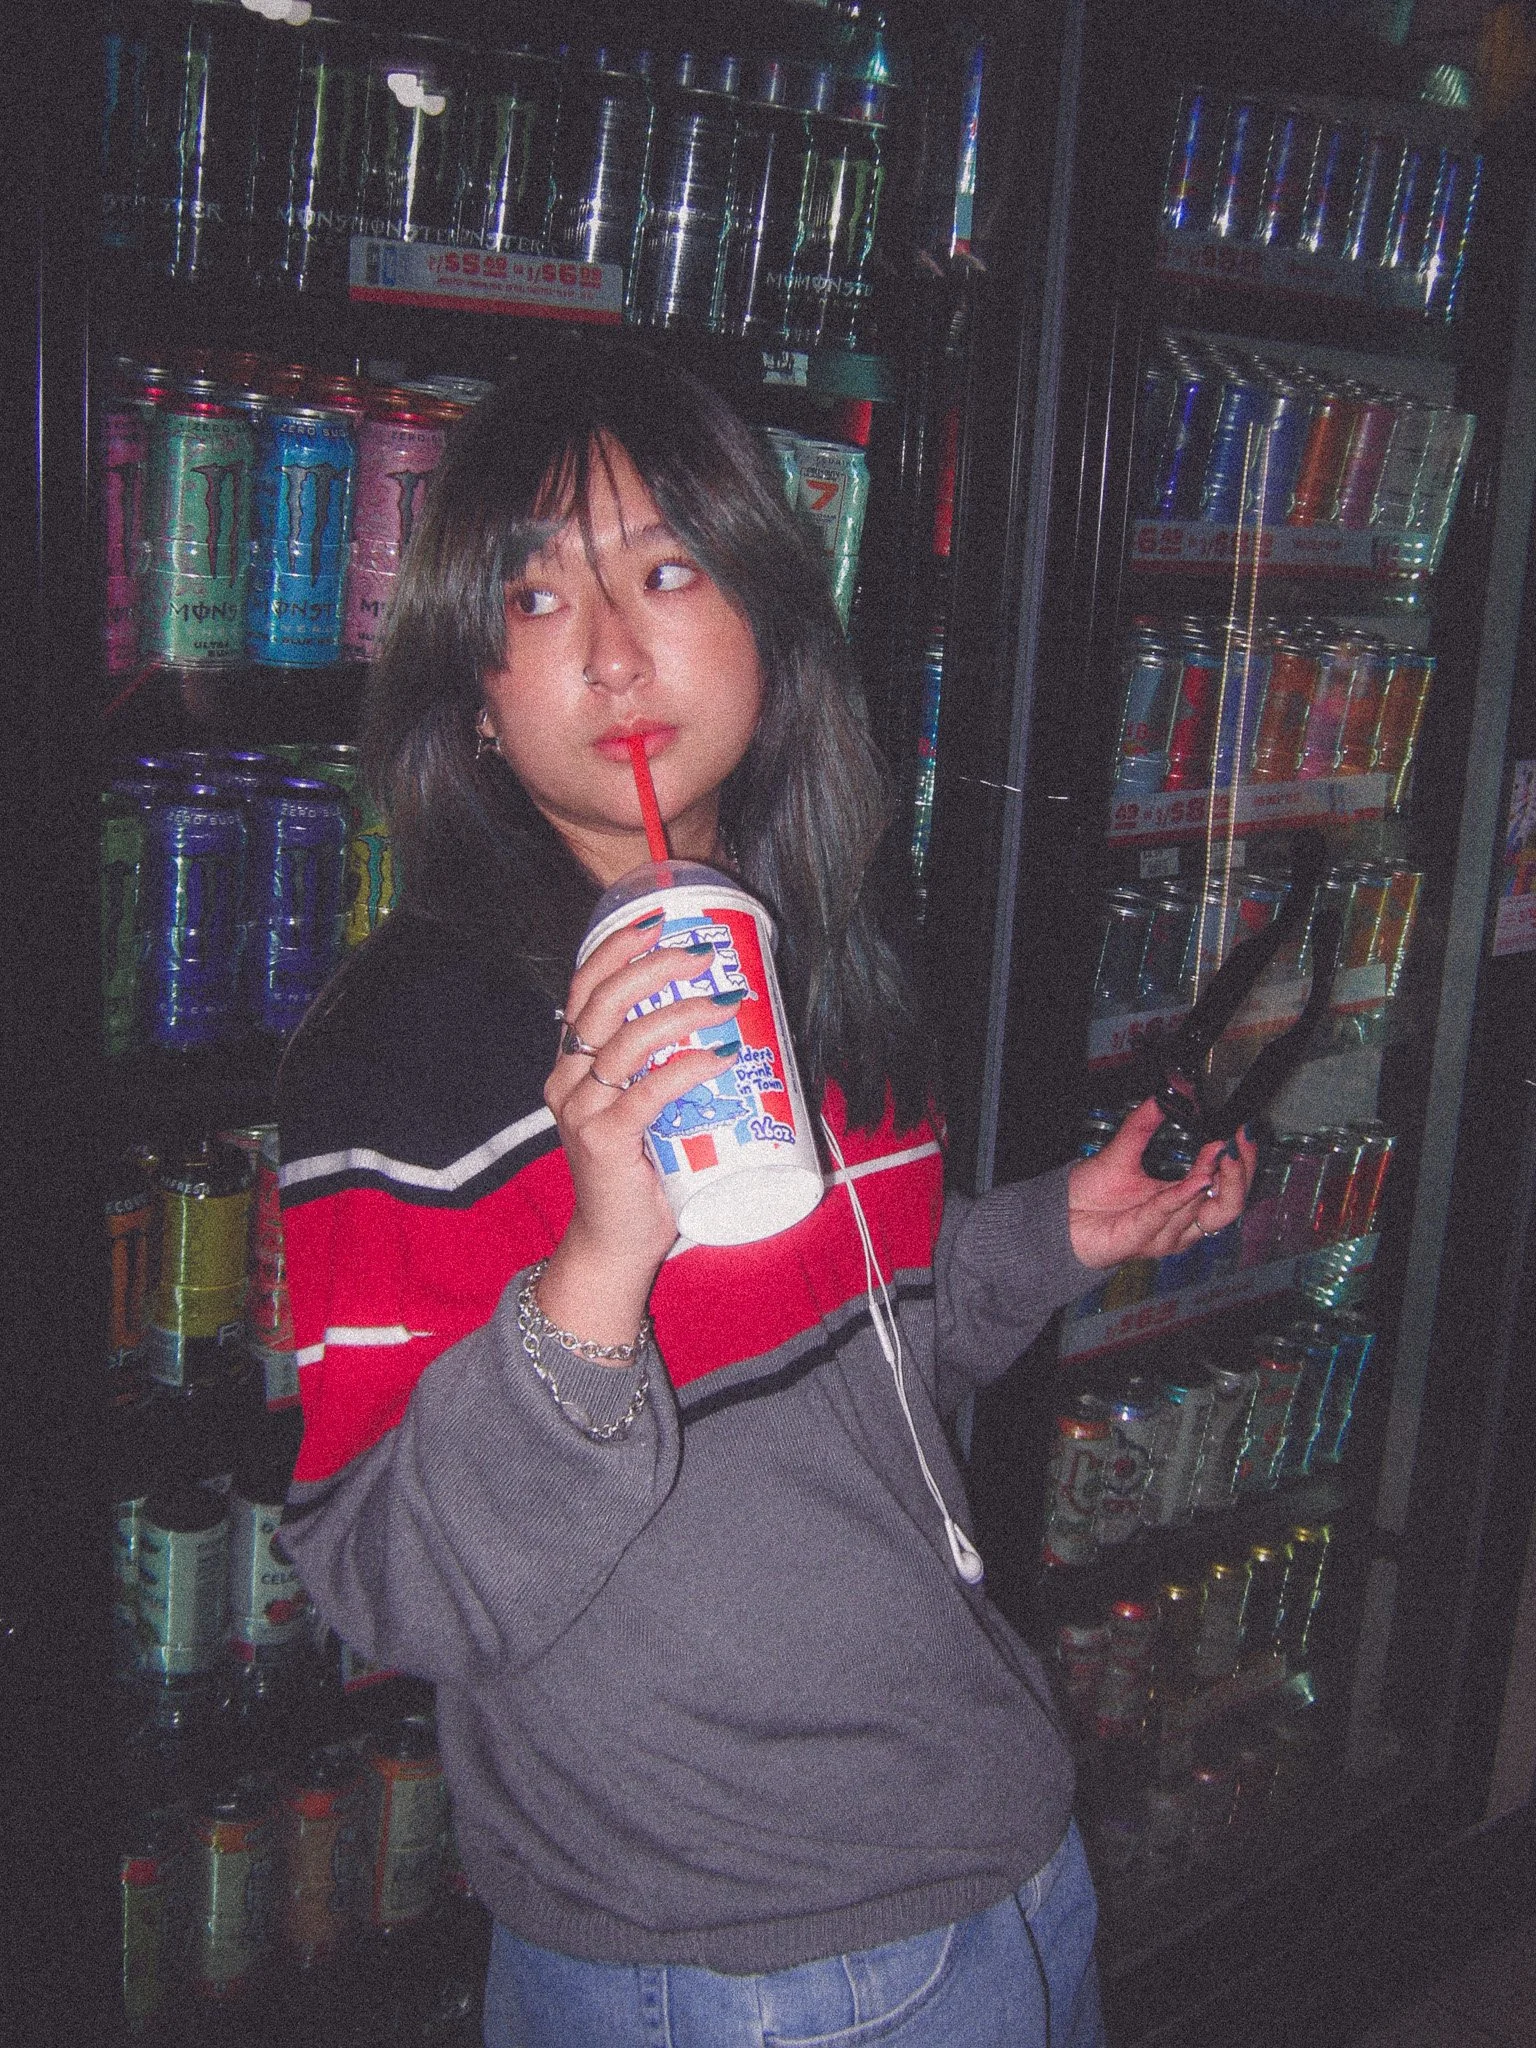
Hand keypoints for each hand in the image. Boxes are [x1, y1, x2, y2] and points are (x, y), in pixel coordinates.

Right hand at [539, 914, 743, 1349]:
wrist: (615, 1244)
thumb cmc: (641, 1173)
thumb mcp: (646, 1108)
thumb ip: (667, 1068)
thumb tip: (733, 1022)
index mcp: (571, 1063)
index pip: (584, 988)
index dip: (616, 948)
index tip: (657, 922)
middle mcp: (567, 1080)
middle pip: (603, 1002)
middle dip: (652, 967)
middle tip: (701, 954)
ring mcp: (581, 1111)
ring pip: (625, 1041)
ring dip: (679, 1013)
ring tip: (725, 1001)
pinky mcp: (603, 1143)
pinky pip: (646, 1093)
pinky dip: (685, 1068)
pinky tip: (720, 1056)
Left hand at [1067, 1097, 1256, 1270]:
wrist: (1060, 1219)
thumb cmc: (1093, 1194)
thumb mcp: (1122, 1151)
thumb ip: (1143, 1125)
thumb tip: (1164, 1095)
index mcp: (1183, 1202)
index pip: (1225, 1186)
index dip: (1240, 1160)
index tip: (1244, 1132)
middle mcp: (1180, 1222)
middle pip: (1229, 1207)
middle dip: (1242, 1174)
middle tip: (1240, 1143)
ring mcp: (1164, 1234)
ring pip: (1206, 1213)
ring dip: (1217, 1180)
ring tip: (1220, 1150)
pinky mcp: (1141, 1239)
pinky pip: (1166, 1214)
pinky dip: (1183, 1196)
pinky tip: (1197, 1179)